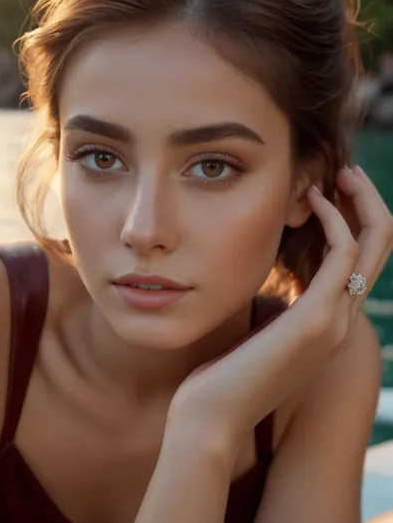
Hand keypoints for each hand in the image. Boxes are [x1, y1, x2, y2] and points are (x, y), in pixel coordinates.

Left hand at [167, 166, 392, 455]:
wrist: (212, 417)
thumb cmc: (223, 373)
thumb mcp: (256, 331)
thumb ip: (271, 307)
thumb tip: (265, 282)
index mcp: (325, 324)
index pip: (357, 263)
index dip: (351, 222)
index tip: (327, 191)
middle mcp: (340, 322)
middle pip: (376, 249)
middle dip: (366, 205)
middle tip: (345, 172)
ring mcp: (335, 322)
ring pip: (371, 245)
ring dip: (358, 204)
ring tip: (336, 174)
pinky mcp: (318, 319)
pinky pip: (344, 254)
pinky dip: (334, 220)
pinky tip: (312, 199)